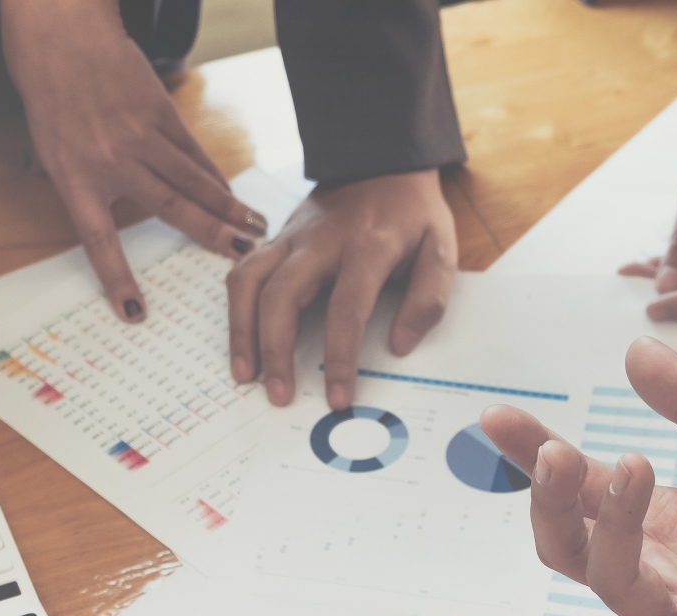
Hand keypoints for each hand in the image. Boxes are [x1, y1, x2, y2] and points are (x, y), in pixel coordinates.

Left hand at [3, 0, 264, 321]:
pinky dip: (213, 175)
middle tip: (243, 257)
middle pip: (170, 206)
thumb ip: (83, 187)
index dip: (117, 278)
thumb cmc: (51, 98)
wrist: (60, 37)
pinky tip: (231, 192)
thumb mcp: (51, 152)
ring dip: (227, 206)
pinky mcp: (160, 112)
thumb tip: (113, 221)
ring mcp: (140, 135)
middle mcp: (112, 160)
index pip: (99, 240)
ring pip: (192, 179)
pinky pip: (191, 152)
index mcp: (76, 178)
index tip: (135, 312)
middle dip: (210, 235)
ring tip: (255, 227)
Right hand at [227, 170, 455, 407]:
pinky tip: (241, 337)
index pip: (346, 309)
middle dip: (275, 350)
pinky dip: (235, 307)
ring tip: (246, 373)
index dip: (339, 357)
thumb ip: (428, 298)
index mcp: (367, 246)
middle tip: (278, 393)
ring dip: (242, 331)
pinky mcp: (276, 238)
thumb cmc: (412, 212)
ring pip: (249, 282)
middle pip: (281, 296)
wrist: (382, 158)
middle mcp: (320, 241)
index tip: (338, 396)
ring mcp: (291, 237)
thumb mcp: (440, 248)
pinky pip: (243, 271)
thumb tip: (399, 344)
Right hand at [479, 337, 676, 615]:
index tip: (498, 417)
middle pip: (569, 551)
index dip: (533, 459)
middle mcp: (660, 577)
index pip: (577, 496)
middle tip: (559, 454)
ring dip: (617, 525)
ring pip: (617, 584)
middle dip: (553, 503)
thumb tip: (636, 351)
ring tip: (636, 464)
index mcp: (658, 529)